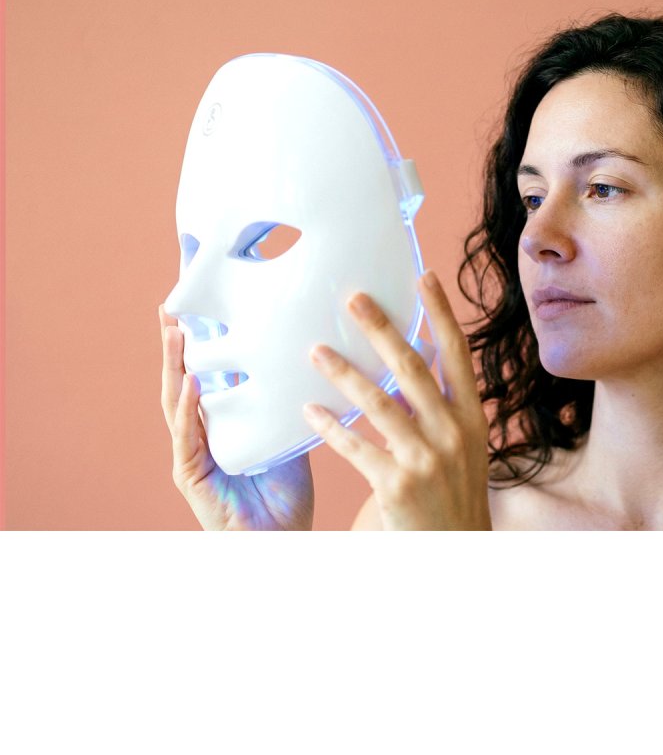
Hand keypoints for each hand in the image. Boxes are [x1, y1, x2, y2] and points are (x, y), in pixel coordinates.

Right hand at [159, 305, 314, 529]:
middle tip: (169, 306)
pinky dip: (188, 410)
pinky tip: (190, 385)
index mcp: (218, 424)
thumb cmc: (284, 495)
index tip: (194, 305)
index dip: (196, 342)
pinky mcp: (191, 476)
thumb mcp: (287, 436)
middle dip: (173, 345)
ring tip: (175, 331)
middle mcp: (198, 435)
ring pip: (176, 403)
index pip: (202, 374)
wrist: (281, 540)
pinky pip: (187, 439)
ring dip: (174, 367)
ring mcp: (191, 455)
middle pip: (180, 381)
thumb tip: (310, 363)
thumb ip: (287, 403)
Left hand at [303, 271, 490, 530]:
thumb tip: (417, 357)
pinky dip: (331, 427)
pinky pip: (355, 446)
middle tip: (353, 298)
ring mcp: (426, 458)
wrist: (456, 549)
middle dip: (380, 329)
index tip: (424, 277)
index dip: (441, 314)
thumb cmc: (454, 493)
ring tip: (315, 351)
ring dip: (343, 372)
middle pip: (412, 368)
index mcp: (472, 417)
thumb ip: (440, 405)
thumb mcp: (462, 446)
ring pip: (378, 402)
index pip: (456, 354)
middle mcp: (453, 432)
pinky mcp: (397, 484)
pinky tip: (309, 411)